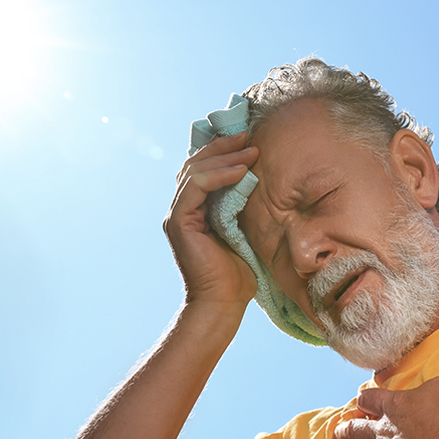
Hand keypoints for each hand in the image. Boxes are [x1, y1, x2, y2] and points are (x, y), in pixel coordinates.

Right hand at [163, 133, 258, 309]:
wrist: (224, 303)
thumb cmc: (239, 273)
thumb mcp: (244, 229)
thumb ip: (242, 205)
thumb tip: (260, 178)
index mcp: (194, 209)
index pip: (202, 168)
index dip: (223, 150)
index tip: (249, 139)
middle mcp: (182, 209)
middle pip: (195, 163)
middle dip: (223, 146)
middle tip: (249, 135)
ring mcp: (178, 215)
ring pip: (194, 170)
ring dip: (224, 157)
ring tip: (250, 150)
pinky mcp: (179, 223)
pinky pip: (196, 187)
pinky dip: (218, 175)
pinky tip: (241, 170)